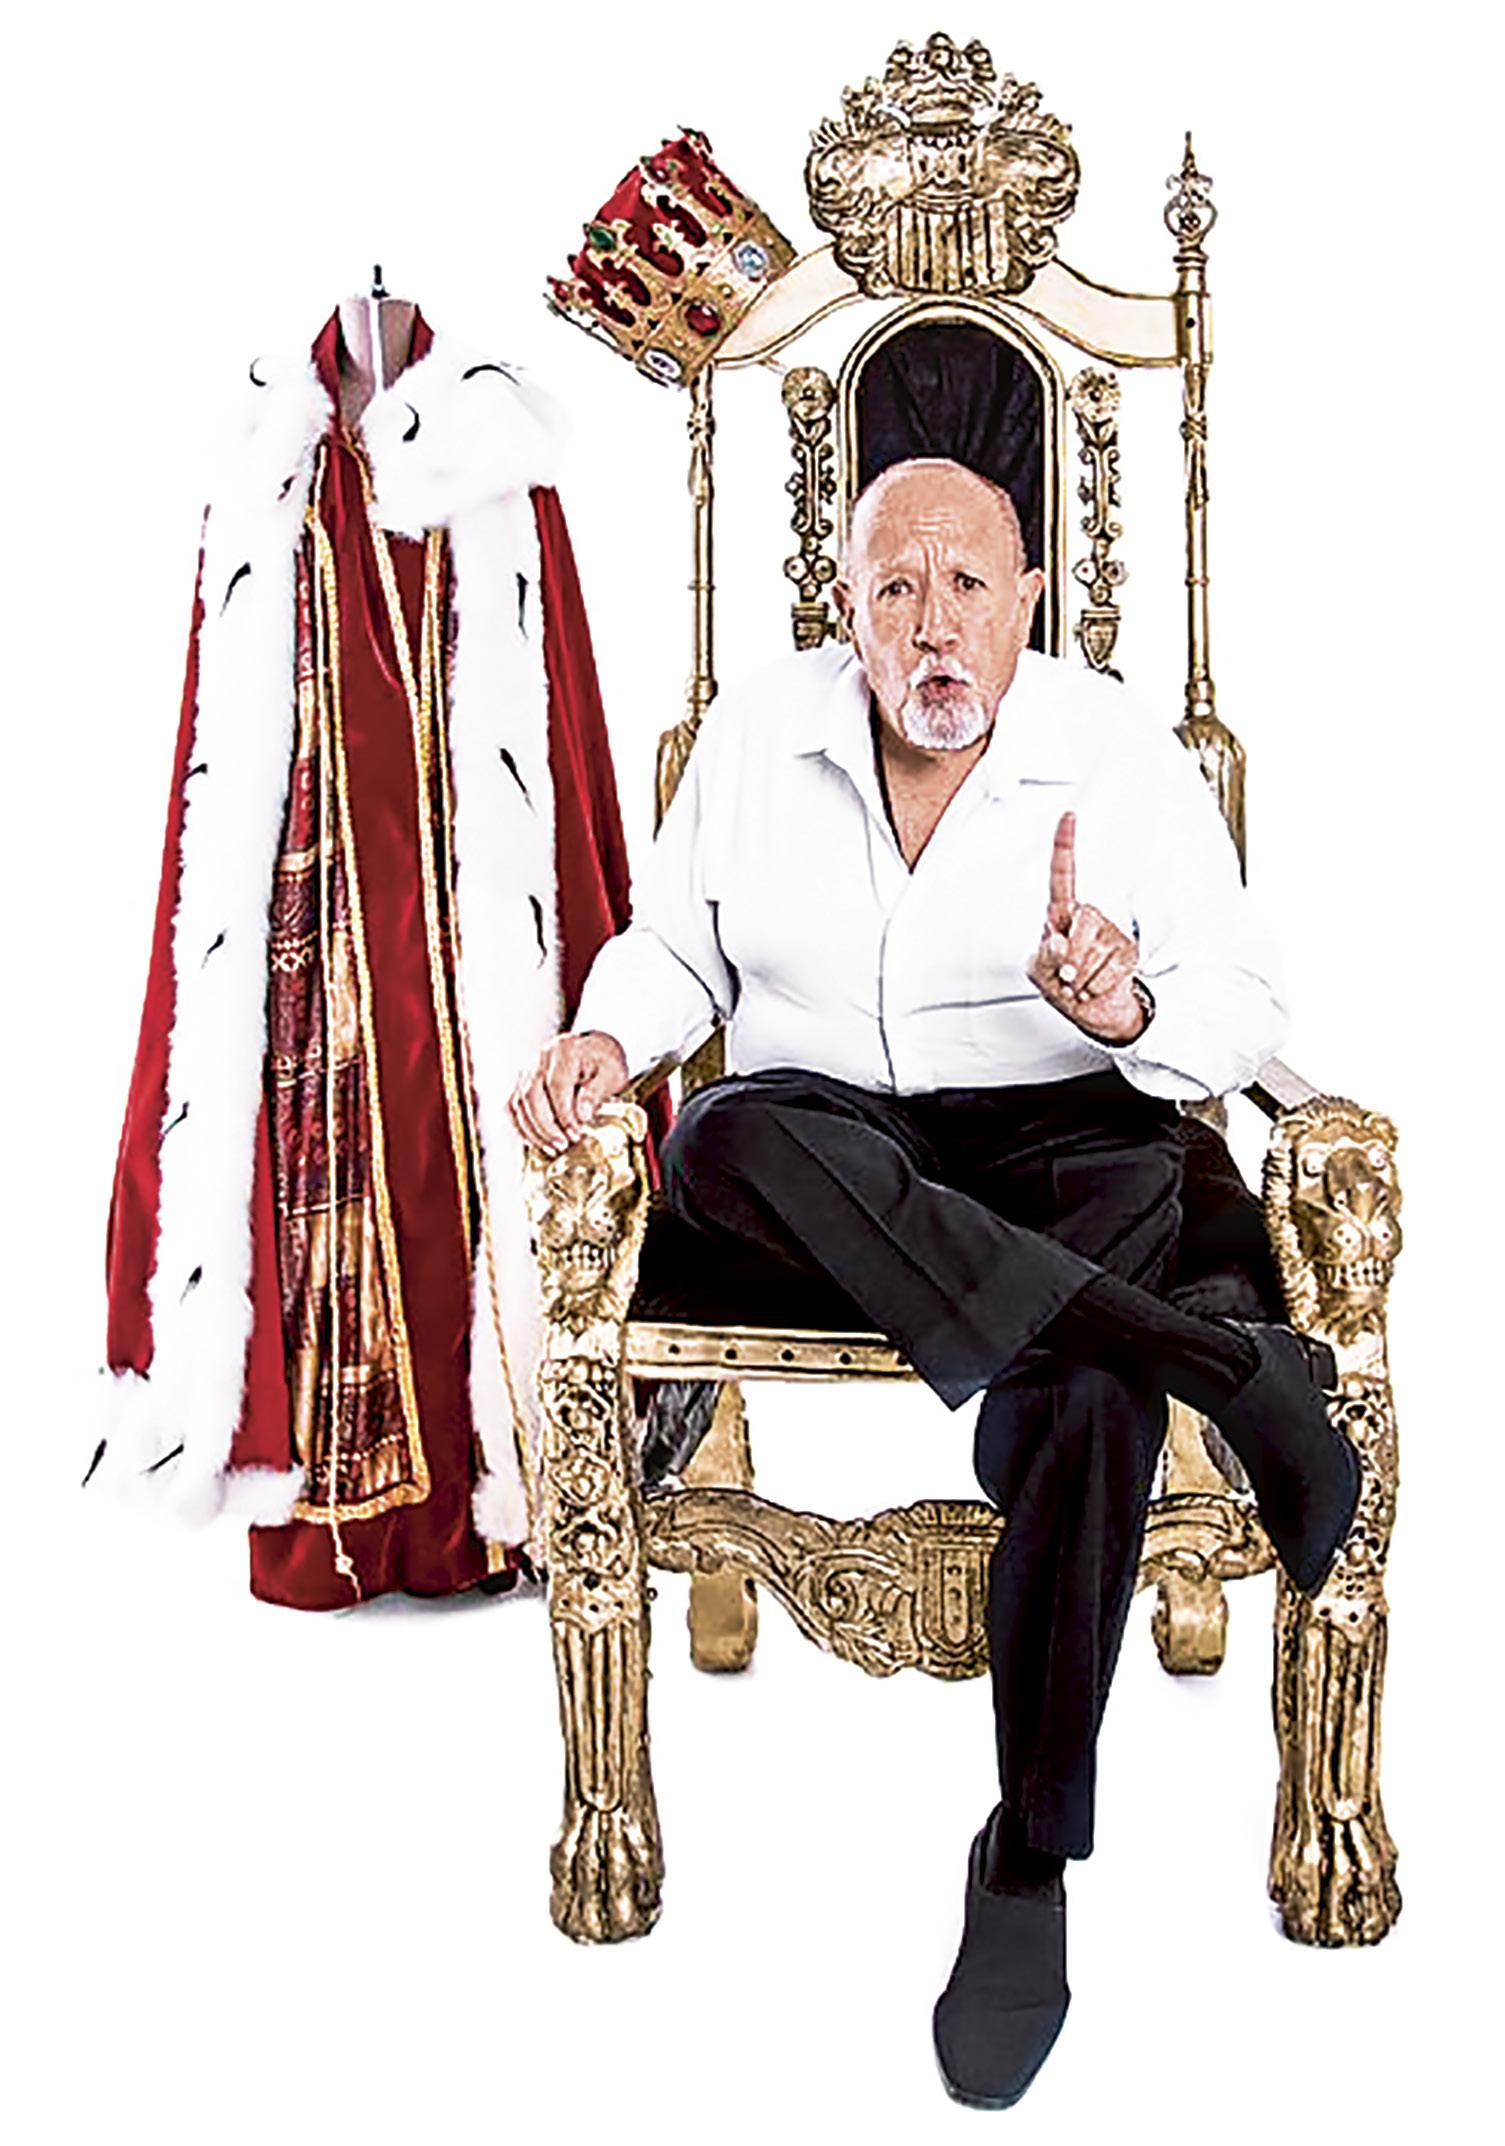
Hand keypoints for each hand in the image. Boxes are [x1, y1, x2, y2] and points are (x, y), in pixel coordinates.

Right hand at [509, 1031, 629, 1155]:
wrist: (594, 1051)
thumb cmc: (604, 1063)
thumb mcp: (612, 1074)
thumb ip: (596, 1092)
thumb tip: (582, 1115)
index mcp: (565, 1050)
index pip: (557, 1085)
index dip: (564, 1114)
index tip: (576, 1134)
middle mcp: (541, 1058)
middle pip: (531, 1095)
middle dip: (546, 1126)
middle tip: (562, 1145)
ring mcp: (528, 1070)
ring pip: (518, 1103)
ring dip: (533, 1130)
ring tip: (552, 1148)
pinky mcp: (522, 1083)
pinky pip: (512, 1107)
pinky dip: (521, 1127)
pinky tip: (536, 1142)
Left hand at [1026, 811, 1148, 1044]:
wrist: (1093, 1013)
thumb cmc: (1062, 986)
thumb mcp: (1039, 974)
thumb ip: (1044, 957)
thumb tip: (1059, 941)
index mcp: (1061, 916)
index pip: (1062, 876)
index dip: (1065, 846)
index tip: (1069, 818)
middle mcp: (1087, 918)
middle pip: (1084, 920)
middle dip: (1072, 954)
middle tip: (1066, 977)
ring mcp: (1110, 933)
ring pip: (1096, 949)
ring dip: (1082, 977)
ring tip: (1078, 985)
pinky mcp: (1128, 952)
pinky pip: (1111, 968)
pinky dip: (1096, 985)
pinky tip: (1094, 988)